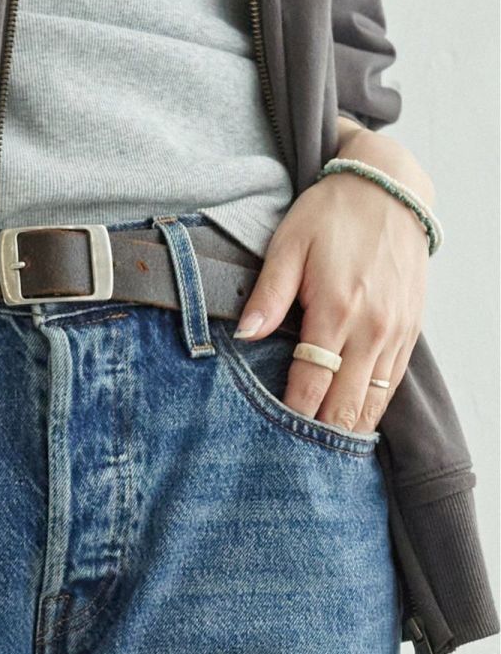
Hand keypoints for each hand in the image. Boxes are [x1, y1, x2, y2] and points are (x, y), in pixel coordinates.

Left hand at [232, 124, 434, 434]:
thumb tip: (243, 335)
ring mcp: (396, 333)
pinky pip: (391, 385)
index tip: (270, 444)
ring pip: (372, 404)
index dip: (292, 420)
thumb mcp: (288, 244)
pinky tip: (350, 427)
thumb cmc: (331, 215)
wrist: (389, 188)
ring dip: (347, 432)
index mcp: (337, 311)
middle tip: (290, 464)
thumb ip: (267, 296)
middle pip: (345, 407)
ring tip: (318, 458)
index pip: (311, 386)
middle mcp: (372, 329)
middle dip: (319, 438)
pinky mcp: (411, 331)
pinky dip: (371, 410)